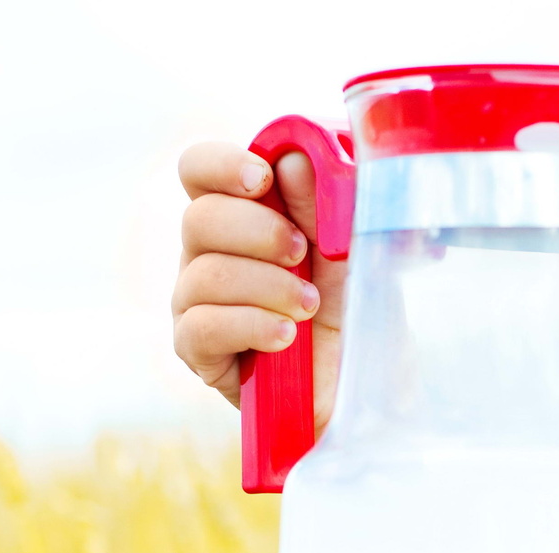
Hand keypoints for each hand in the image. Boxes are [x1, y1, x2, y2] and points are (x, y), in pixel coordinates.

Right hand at [170, 140, 345, 429]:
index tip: (262, 179)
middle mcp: (208, 253)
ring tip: (308, 308)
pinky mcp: (197, 352)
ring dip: (267, 287)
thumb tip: (293, 160)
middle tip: (302, 255)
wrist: (362, 388)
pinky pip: (201, 326)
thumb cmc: (354, 311)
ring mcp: (196, 302)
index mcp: (240, 214)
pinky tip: (285, 337)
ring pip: (203, 274)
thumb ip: (322, 203)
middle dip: (257, 233)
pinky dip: (249, 325)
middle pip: (199, 218)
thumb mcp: (349, 250)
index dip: (221, 165)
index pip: (199, 169)